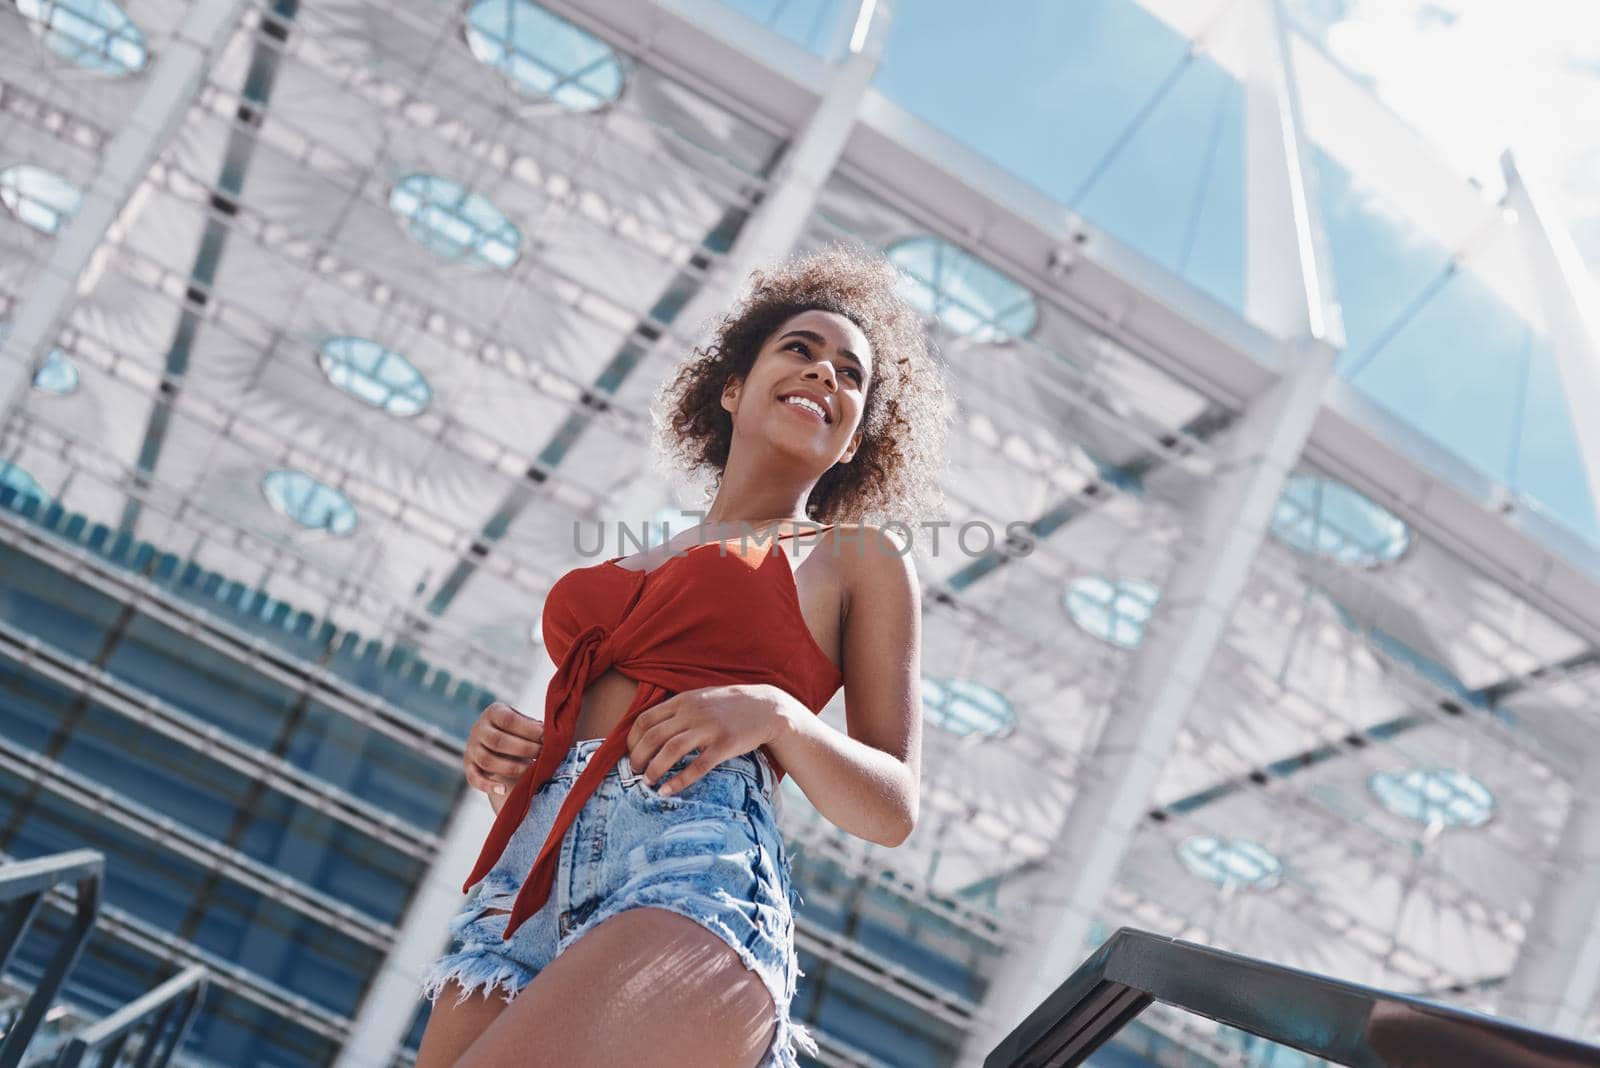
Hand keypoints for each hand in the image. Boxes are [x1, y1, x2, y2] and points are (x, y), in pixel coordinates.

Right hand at [465, 701, 543, 800]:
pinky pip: (474, 778)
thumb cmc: (518, 730)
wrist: (496, 740)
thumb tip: (555, 734)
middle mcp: (478, 729)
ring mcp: (471, 748)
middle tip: (543, 754)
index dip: (528, 729)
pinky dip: (488, 785)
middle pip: (498, 741)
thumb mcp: (524, 721)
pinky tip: (503, 790)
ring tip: (530, 769)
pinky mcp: (469, 766)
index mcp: (493, 712)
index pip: (508, 720)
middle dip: (524, 749)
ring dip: (511, 767)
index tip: (546, 737)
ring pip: (487, 760)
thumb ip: (535, 726)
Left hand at [625, 684, 792, 796]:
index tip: (631, 754)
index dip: (632, 740)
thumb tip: (650, 728)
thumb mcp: (701, 697)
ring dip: (654, 769)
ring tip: (647, 782)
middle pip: (653, 737)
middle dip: (638, 757)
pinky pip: (697, 766)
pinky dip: (679, 780)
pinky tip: (667, 790)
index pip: (645, 720)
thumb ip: (677, 709)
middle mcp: (693, 713)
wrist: (767, 708)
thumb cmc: (730, 705)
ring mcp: (709, 728)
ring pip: (671, 750)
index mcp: (683, 700)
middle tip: (634, 772)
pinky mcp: (724, 745)